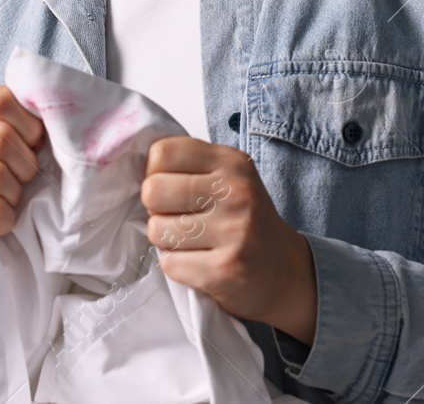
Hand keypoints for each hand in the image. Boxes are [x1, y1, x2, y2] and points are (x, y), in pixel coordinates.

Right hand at [0, 85, 45, 275]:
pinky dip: (4, 219)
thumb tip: (55, 120)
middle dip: (24, 165)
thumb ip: (30, 126)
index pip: (0, 100)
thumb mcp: (21, 147)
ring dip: (13, 195)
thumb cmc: (7, 185)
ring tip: (7, 201)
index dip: (28, 126)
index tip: (32, 146)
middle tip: (21, 181)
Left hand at [140, 136, 317, 344]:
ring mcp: (233, 232)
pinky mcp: (225, 270)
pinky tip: (199, 263)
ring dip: (165, 241)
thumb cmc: (245, 220)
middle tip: (178, 218)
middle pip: (153, 190)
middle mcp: (235, 192)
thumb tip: (136, 166)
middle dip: (156, 209)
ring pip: (157, 230)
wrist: (286, 272)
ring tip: (191, 242)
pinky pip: (169, 263)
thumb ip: (190, 166)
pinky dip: (177, 266)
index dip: (155, 173)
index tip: (170, 188)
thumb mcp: (229, 177)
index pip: (162, 152)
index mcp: (231, 162)